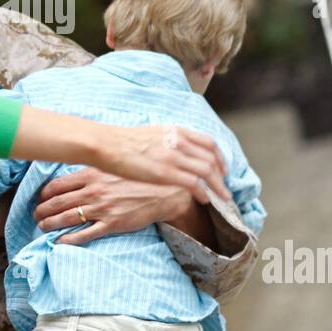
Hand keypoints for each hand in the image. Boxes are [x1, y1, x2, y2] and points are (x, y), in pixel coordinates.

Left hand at [33, 169, 190, 244]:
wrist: (164, 191)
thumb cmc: (138, 177)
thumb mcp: (114, 167)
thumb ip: (94, 169)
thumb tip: (76, 172)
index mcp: (92, 174)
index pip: (57, 184)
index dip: (44, 194)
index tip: (39, 199)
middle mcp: (93, 191)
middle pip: (57, 202)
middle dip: (42, 210)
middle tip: (35, 215)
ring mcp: (102, 208)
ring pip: (67, 218)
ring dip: (50, 224)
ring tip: (41, 227)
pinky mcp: (111, 224)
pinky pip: (84, 234)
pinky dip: (68, 239)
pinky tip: (59, 241)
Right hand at [93, 122, 227, 205]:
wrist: (106, 144)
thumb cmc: (123, 141)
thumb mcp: (152, 133)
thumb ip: (168, 140)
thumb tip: (175, 151)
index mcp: (177, 130)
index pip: (209, 143)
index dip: (220, 158)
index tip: (223, 169)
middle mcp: (180, 141)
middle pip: (212, 159)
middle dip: (222, 175)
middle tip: (224, 187)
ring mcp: (174, 156)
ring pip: (208, 172)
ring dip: (218, 186)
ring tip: (222, 198)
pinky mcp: (166, 172)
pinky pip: (195, 184)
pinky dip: (204, 192)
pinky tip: (204, 200)